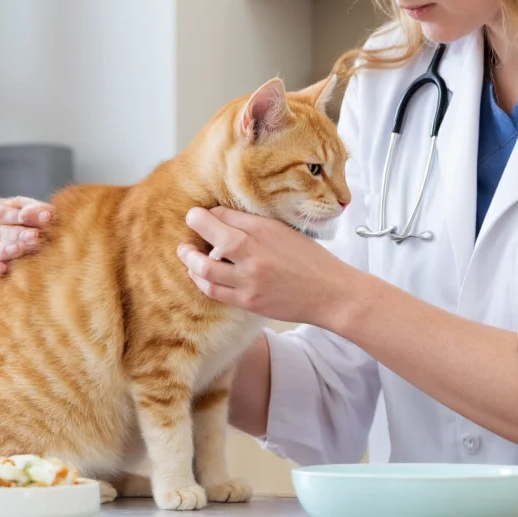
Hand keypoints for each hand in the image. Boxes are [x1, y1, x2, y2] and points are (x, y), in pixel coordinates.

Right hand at [0, 196, 54, 297]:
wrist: (52, 249)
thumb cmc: (43, 225)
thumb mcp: (41, 212)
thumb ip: (36, 211)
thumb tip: (31, 215)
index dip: (12, 217)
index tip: (35, 220)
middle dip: (11, 234)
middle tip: (35, 237)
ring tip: (18, 251)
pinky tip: (0, 273)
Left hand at [176, 207, 355, 325]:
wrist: (331, 293)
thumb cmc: (311, 260)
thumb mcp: (285, 232)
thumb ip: (254, 226)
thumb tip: (222, 218)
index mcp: (265, 231)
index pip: (225, 216)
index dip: (208, 214)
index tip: (201, 215)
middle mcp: (254, 253)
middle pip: (212, 236)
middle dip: (194, 227)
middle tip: (188, 227)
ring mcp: (249, 280)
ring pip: (205, 268)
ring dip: (190, 259)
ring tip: (186, 254)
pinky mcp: (248, 301)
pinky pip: (214, 291)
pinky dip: (201, 281)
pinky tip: (199, 274)